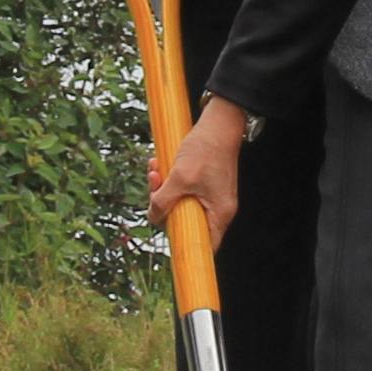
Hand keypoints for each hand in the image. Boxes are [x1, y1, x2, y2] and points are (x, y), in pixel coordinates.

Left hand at [150, 95, 246, 241]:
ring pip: (179, 203)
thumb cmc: (206, 150)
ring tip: (154, 171)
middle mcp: (216, 208)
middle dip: (164, 206)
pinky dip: (168, 180)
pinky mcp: (202, 184)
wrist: (217, 124)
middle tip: (154, 189)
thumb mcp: (180, 178)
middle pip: (185, 221)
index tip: (167, 241)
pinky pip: (181, 189)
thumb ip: (163, 201)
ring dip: (162, 189)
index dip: (185, 246)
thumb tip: (153, 217)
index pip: (204, 245)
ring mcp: (210, 196)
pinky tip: (158, 165)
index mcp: (219, 213)